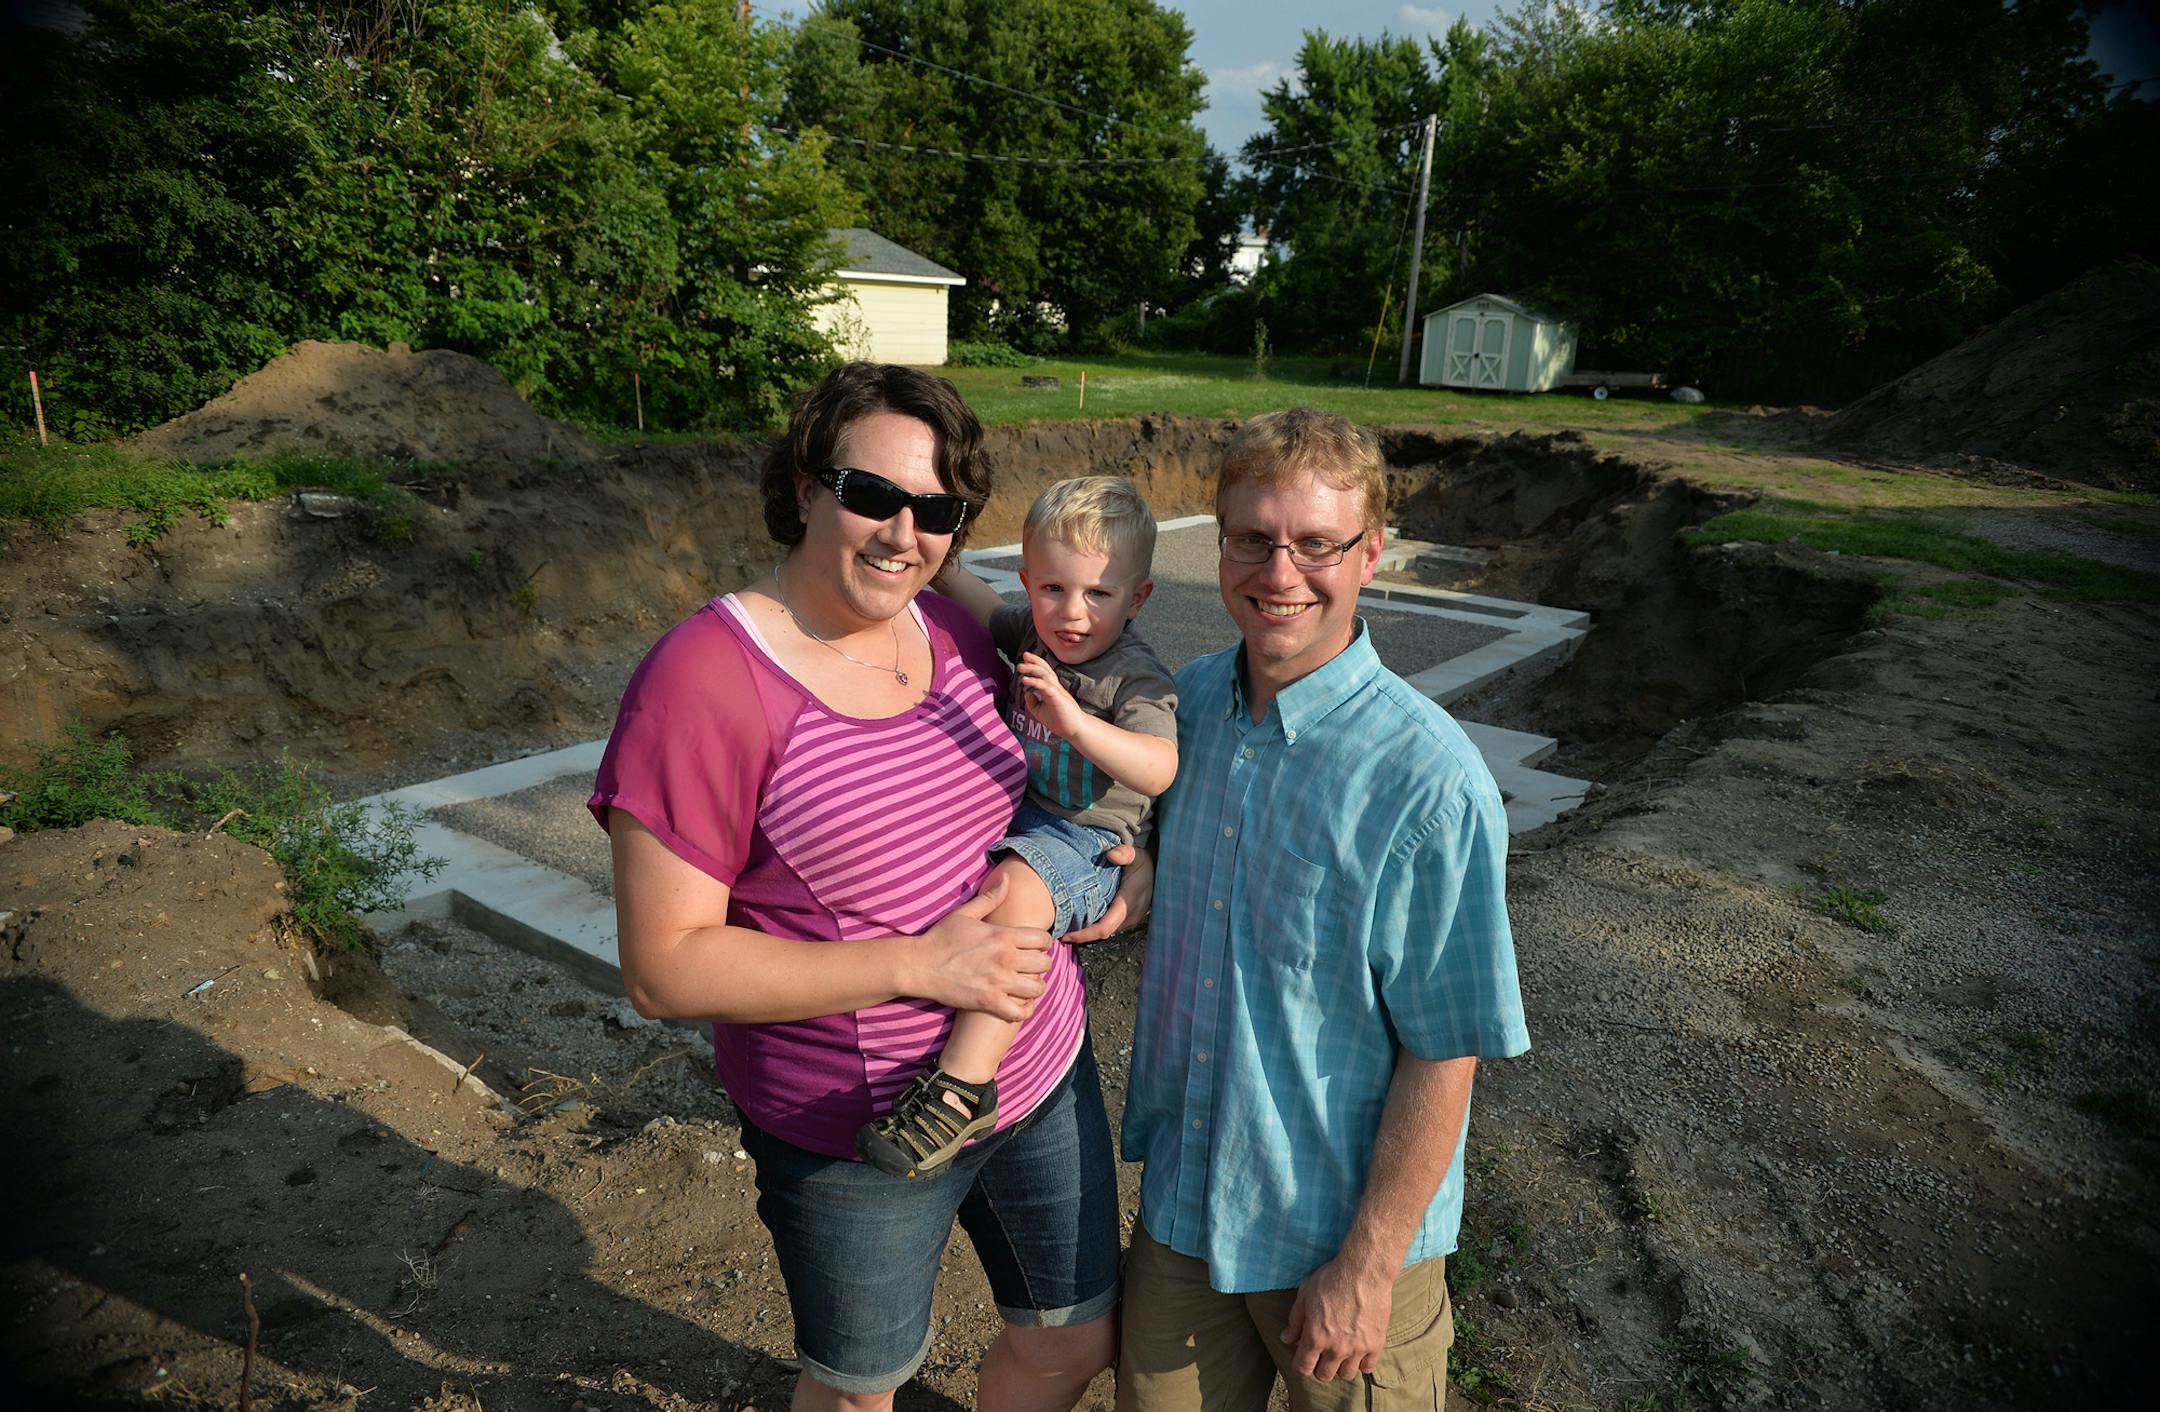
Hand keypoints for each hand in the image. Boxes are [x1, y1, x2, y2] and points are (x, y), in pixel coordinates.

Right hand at [916, 871, 1054, 1020]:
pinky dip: (1023, 1011)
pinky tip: (1016, 1003)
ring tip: (1024, 985)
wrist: (919, 965)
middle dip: (1040, 965)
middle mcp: (1005, 958)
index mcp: (1003, 935)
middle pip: (1045, 964)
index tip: (1033, 947)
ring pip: (1038, 988)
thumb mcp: (965, 913)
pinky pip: (1020, 1012)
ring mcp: (998, 982)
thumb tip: (1007, 878)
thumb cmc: (941, 937)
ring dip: (1034, 987)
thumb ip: (990, 897)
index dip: (1042, 943)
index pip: (1044, 939)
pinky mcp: (988, 1002)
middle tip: (1029, 967)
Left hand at [1016, 652, 1088, 739]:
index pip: (1044, 672)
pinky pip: (1046, 686)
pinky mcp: (1057, 698)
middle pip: (1045, 669)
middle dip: (1034, 661)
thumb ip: (1033, 702)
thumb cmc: (1060, 721)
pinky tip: (1025, 680)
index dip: (1036, 663)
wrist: (1074, 730)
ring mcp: (1057, 691)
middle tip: (1024, 655)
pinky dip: (1035, 681)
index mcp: (1052, 689)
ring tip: (1020, 666)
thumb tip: (1026, 693)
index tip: (1025, 658)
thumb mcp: (1040, 712)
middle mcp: (1055, 687)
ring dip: (1032, 668)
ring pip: (1045, 674)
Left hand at [1062, 845, 1152, 942]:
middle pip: (1102, 933)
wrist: (1160, 870)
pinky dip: (1095, 927)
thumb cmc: (1144, 863)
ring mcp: (1131, 920)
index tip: (1066, 934)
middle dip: (1081, 935)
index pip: (1104, 927)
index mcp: (1128, 903)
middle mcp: (1130, 916)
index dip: (1084, 934)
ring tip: (1066, 927)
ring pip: (1105, 932)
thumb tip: (1111, 854)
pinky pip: (1110, 927)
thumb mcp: (1136, 854)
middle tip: (1058, 931)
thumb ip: (1124, 853)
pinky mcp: (1129, 919)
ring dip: (1087, 932)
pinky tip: (1081, 920)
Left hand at [1280, 1253, 1392, 1381]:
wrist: (1364, 1271)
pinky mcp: (1376, 1344)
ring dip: (1341, 1366)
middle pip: (1324, 1375)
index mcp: (1315, 1337)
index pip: (1303, 1368)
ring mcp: (1357, 1349)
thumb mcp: (1305, 1295)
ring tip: (1341, 1352)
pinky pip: (1368, 1368)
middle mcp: (1336, 1348)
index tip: (1303, 1359)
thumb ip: (1295, 1321)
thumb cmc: (1332, 1279)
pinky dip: (1362, 1363)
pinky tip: (1358, 1351)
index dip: (1300, 1365)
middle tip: (1322, 1354)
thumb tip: (1286, 1339)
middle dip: (1319, 1367)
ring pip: (1346, 1375)